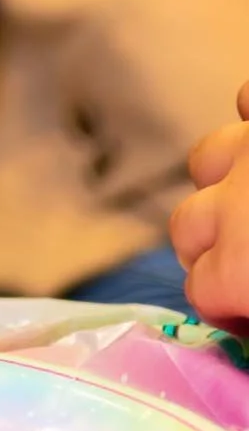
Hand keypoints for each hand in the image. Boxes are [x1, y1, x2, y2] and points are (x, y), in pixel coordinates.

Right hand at [170, 76, 248, 321]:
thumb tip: (248, 330)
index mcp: (243, 262)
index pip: (202, 293)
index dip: (229, 310)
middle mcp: (234, 199)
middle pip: (187, 230)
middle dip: (210, 253)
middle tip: (246, 265)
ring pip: (204, 163)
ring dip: (219, 188)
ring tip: (248, 207)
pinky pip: (247, 100)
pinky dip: (247, 119)